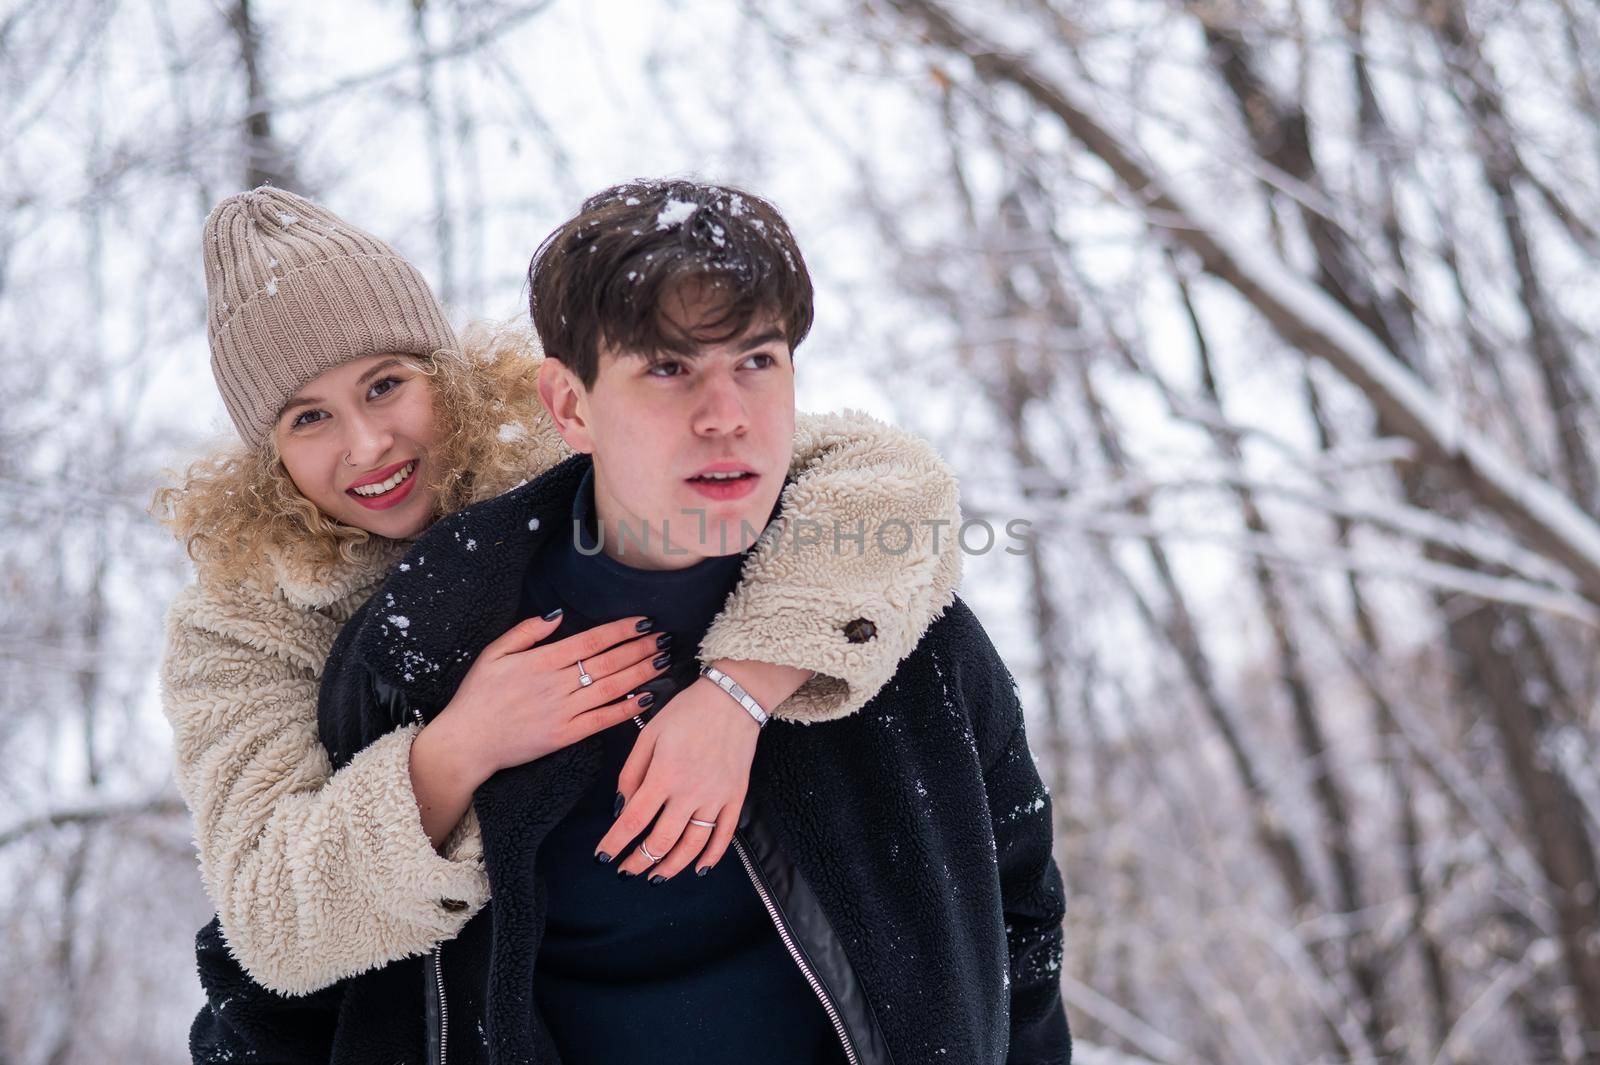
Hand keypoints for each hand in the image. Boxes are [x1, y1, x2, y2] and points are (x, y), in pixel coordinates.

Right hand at [432, 611, 672, 782]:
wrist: (467, 742)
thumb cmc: (477, 696)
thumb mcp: (493, 654)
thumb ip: (526, 632)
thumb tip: (557, 615)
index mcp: (541, 661)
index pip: (591, 640)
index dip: (621, 630)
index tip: (644, 622)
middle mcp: (556, 684)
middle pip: (608, 662)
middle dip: (639, 648)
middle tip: (665, 638)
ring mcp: (562, 711)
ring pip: (611, 688)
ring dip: (640, 673)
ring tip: (663, 661)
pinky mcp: (565, 736)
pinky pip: (603, 720)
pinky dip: (626, 709)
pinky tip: (647, 698)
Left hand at [596, 676, 760, 881]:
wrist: (733, 698)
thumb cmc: (687, 712)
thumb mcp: (649, 734)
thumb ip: (631, 773)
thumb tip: (620, 807)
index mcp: (663, 775)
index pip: (632, 821)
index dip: (614, 844)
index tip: (602, 857)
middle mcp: (690, 792)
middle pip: (660, 841)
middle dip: (638, 862)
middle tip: (625, 871)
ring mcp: (715, 798)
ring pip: (691, 846)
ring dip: (670, 867)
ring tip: (655, 877)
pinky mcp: (735, 797)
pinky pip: (723, 836)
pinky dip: (711, 858)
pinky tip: (697, 869)